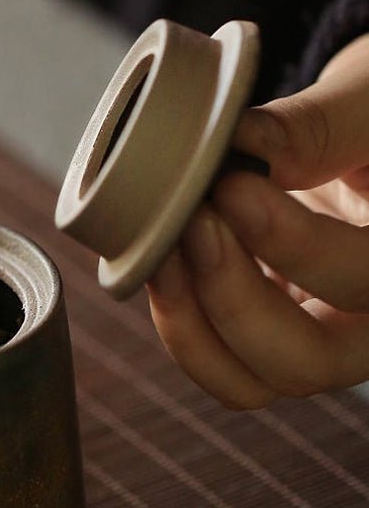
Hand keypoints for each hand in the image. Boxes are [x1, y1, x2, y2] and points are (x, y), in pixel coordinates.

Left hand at [147, 34, 368, 408]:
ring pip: (245, 382)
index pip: (363, 283)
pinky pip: (212, 361)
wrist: (358, 150)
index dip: (293, 245)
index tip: (233, 185)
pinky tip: (159, 261)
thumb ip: (322, 125)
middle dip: (232, 298)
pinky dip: (177, 319)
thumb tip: (243, 142)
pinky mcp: (260, 339)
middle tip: (193, 224)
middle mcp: (367, 328)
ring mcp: (311, 343)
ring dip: (189, 320)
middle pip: (304, 362)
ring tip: (162, 248)